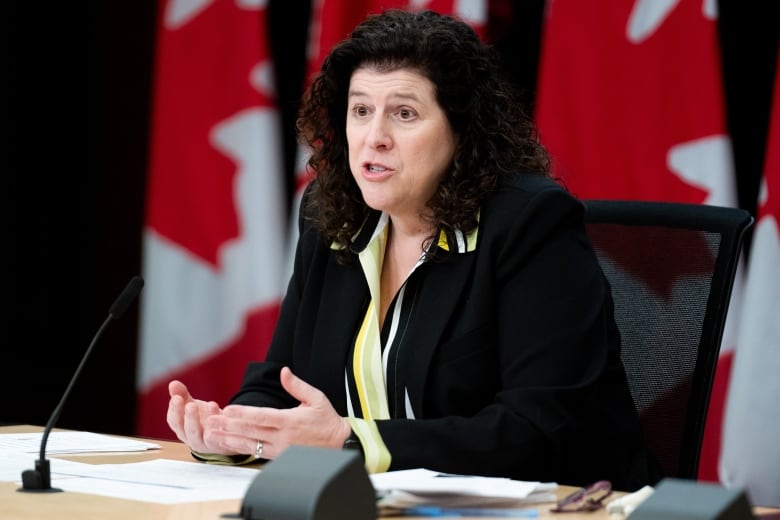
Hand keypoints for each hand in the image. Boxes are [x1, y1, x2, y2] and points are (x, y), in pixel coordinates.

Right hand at [166, 380, 224, 453]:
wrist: (226, 430)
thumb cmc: (206, 417)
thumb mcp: (194, 404)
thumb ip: (183, 395)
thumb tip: (173, 383)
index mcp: (181, 428)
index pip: (173, 420)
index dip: (174, 409)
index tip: (176, 397)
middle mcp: (189, 437)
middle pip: (184, 429)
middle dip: (187, 416)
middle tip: (190, 404)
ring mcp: (202, 443)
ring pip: (197, 435)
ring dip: (200, 422)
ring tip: (208, 405)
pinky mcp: (215, 445)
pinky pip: (214, 438)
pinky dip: (215, 426)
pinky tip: (219, 412)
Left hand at [204, 366, 351, 458]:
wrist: (340, 444)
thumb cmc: (327, 420)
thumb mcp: (316, 398)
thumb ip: (297, 386)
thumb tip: (283, 372)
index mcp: (290, 421)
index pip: (262, 417)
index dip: (243, 413)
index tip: (228, 409)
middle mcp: (283, 437)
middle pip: (251, 431)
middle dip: (229, 426)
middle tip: (211, 421)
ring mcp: (280, 450)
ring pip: (250, 445)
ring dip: (230, 439)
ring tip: (213, 435)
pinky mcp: (279, 457)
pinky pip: (256, 453)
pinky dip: (240, 448)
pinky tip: (228, 444)